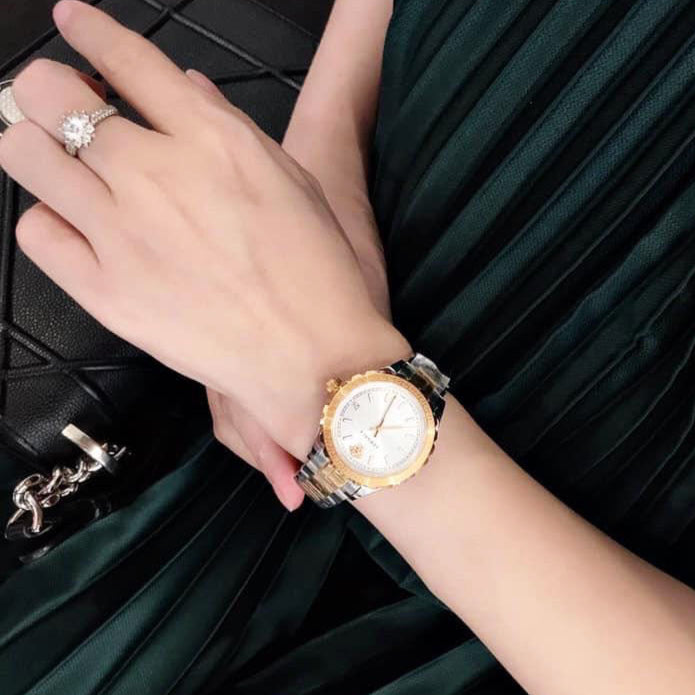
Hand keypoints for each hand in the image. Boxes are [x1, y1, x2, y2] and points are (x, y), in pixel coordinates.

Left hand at [0, 1, 410, 506]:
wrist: (311, 359)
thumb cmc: (317, 273)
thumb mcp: (294, 182)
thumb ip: (231, 126)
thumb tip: (184, 86)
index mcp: (212, 140)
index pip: (126, 58)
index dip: (89, 30)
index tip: (73, 22)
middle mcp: (156, 175)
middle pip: (52, 95)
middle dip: (50, 89)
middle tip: (65, 107)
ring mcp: (122, 234)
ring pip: (25, 156)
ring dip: (35, 146)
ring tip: (62, 166)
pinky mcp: (104, 291)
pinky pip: (35, 234)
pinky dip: (49, 221)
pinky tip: (78, 229)